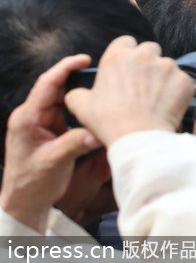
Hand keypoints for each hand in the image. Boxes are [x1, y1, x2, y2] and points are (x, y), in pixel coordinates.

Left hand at [0, 54, 101, 233]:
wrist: (24, 203)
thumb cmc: (31, 183)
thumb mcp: (54, 162)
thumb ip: (75, 143)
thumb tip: (98, 132)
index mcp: (27, 118)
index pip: (47, 84)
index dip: (66, 68)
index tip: (85, 59)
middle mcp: (33, 116)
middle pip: (58, 88)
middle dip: (79, 80)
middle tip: (103, 76)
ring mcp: (43, 123)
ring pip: (65, 101)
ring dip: (82, 98)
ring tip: (102, 92)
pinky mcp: (52, 131)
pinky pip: (69, 114)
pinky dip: (82, 111)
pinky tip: (95, 111)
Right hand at [64, 36, 194, 146]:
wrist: (140, 138)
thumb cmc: (110, 122)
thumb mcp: (82, 107)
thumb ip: (78, 93)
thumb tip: (77, 93)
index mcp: (118, 56)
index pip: (125, 42)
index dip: (125, 54)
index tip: (126, 67)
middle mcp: (144, 56)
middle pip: (149, 49)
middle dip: (146, 62)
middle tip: (142, 83)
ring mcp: (167, 66)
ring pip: (167, 65)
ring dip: (162, 77)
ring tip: (155, 98)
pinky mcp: (184, 80)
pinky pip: (182, 81)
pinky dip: (177, 91)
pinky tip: (168, 105)